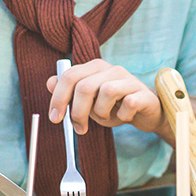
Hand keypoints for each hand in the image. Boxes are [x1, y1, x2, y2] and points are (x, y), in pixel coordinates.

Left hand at [46, 59, 163, 134]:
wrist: (146, 113)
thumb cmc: (115, 106)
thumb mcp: (88, 102)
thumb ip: (69, 92)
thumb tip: (50, 82)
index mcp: (95, 68)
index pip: (70, 76)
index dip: (58, 98)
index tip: (55, 118)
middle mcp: (112, 69)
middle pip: (85, 86)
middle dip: (78, 111)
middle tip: (79, 128)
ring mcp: (129, 80)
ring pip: (107, 92)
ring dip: (101, 112)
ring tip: (105, 118)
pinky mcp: (144, 93)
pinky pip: (129, 104)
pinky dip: (122, 116)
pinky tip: (124, 117)